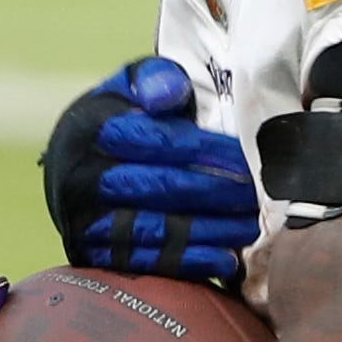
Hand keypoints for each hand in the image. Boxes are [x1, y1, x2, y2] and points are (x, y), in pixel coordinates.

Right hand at [41, 58, 259, 285]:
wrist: (80, 160)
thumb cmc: (127, 114)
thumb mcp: (134, 84)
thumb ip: (156, 78)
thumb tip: (170, 92)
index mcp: (94, 127)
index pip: (159, 140)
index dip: (209, 151)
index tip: (250, 160)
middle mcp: (82, 174)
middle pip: (161, 186)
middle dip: (218, 192)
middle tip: (261, 196)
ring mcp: (83, 217)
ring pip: (156, 228)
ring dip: (211, 230)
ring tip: (253, 227)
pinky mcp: (92, 251)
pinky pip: (145, 262)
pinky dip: (190, 263)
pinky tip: (228, 260)